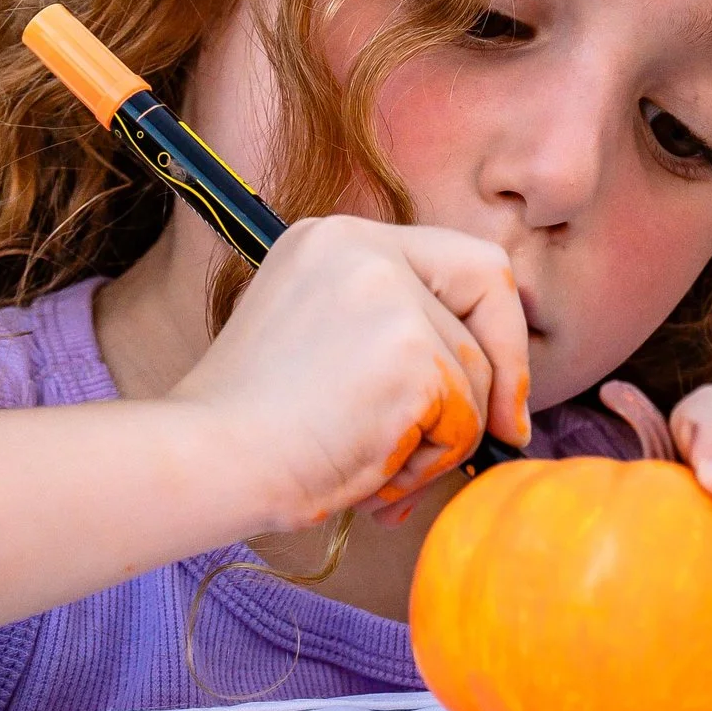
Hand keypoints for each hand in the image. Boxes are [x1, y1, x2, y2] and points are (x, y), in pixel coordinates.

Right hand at [168, 216, 530, 532]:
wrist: (208, 461)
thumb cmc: (255, 427)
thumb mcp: (322, 342)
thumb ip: (394, 330)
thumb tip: (491, 379)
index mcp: (337, 239)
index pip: (463, 259)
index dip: (495, 323)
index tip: (496, 386)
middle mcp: (366, 250)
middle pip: (489, 298)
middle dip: (502, 374)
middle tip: (502, 436)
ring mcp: (392, 299)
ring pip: (476, 376)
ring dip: (442, 440)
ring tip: (376, 467)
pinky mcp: (411, 354)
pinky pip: (464, 420)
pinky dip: (429, 461)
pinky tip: (374, 471)